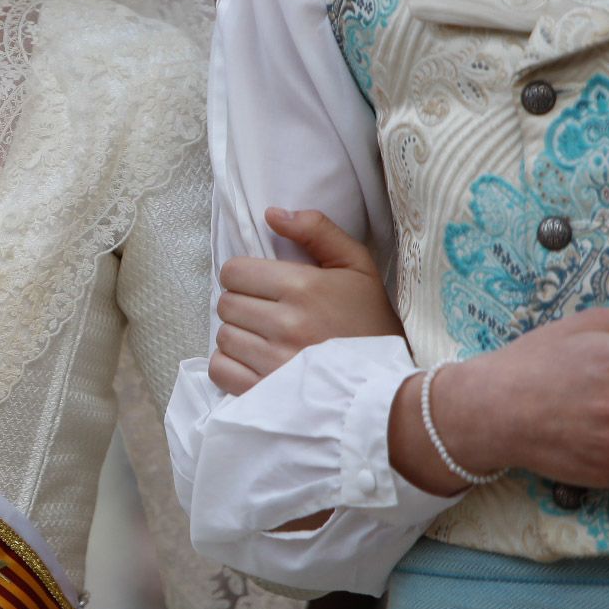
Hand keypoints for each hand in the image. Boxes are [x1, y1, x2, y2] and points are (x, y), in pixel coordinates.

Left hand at [212, 207, 400, 394]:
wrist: (388, 387)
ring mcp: (273, 363)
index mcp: (303, 287)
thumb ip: (317, 231)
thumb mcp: (357, 266)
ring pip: (223, 336)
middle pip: (226, 303)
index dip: (245, 275)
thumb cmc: (371, 323)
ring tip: (266, 339)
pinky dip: (231, 366)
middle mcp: (285, 324)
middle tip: (267, 313)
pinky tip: (256, 362)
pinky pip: (220, 370)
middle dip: (243, 304)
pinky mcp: (264, 394)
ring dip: (239, 335)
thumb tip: (271, 214)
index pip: (234, 272)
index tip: (263, 286)